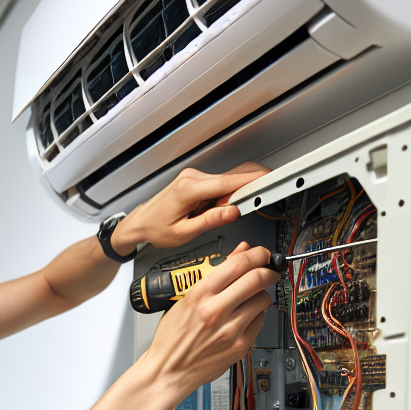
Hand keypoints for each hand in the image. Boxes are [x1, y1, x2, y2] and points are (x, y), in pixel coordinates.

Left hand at [111, 162, 269, 254]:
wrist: (140, 223)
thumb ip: (210, 221)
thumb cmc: (156, 229)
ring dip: (233, 197)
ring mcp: (195, 177)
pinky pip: (220, 185)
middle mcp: (193, 178)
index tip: (270, 181)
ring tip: (220, 215)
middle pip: (233, 176)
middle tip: (257, 203)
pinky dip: (224, 197)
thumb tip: (232, 212)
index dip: (252, 181)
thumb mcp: (184, 233)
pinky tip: (214, 210)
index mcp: (189, 189)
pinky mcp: (197, 181)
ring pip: (228, 181)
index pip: (229, 182)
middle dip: (249, 189)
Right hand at [144, 243, 275, 398]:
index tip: (262, 253)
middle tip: (269, 271)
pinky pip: (260, 321)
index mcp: (200, 295)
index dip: (257, 254)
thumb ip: (215, 274)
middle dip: (268, 270)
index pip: (239, 264)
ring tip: (249, 299)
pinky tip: (243, 318)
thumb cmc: (172, 337)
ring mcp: (230, 330)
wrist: (169, 370)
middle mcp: (216, 311)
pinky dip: (256, 315)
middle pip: (257, 278)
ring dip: (261, 294)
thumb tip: (240, 251)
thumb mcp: (185, 299)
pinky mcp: (240, 346)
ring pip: (263, 299)